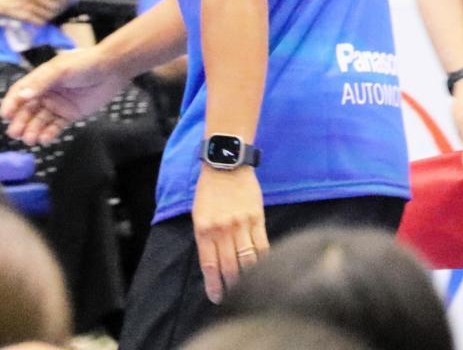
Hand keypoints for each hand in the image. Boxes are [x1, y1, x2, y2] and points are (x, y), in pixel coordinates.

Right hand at [0, 0, 68, 24]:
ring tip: (52, 13)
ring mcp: (30, 7)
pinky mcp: (26, 16)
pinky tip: (43, 18)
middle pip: (53, 4)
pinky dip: (43, 21)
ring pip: (48, 14)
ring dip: (52, 14)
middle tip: (59, 6)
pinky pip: (40, 21)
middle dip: (58, 6)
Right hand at [0, 45, 129, 143]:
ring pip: (40, 120)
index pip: (21, 91)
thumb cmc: (85, 64)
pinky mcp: (69, 114)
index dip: (11, 102)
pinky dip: (48, 133)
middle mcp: (47, 92)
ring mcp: (58, 104)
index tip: (4, 115)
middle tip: (15, 134)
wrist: (111, 69)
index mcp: (41, 78)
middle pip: (28, 109)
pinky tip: (44, 139)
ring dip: (33, 130)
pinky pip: (55, 126)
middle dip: (20, 121)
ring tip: (30, 139)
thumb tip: (22, 96)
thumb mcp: (60, 69)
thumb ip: (41, 82)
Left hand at [193, 164, 269, 303]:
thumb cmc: (209, 189)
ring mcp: (242, 224)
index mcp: (204, 229)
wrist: (227, 164)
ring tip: (248, 287)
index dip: (214, 286)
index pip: (210, 266)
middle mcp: (223, 230)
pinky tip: (261, 269)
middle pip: (229, 268)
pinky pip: (262, 246)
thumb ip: (205, 238)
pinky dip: (262, 261)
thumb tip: (212, 264)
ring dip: (248, 278)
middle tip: (232, 297)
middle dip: (231, 287)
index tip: (216, 298)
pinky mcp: (257, 218)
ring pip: (247, 261)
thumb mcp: (199, 213)